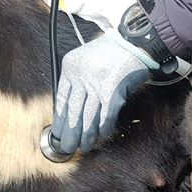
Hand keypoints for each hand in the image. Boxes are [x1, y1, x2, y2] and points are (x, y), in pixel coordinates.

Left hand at [52, 31, 158, 154]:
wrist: (134, 44)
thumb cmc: (111, 54)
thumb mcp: (86, 61)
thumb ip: (77, 81)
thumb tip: (71, 112)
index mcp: (71, 67)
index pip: (61, 100)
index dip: (60, 121)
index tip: (58, 133)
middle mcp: (82, 75)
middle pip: (73, 112)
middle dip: (69, 134)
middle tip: (67, 147)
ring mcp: (97, 84)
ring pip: (89, 118)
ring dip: (86, 136)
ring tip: (84, 147)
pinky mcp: (113, 92)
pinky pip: (106, 116)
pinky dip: (104, 128)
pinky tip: (101, 135)